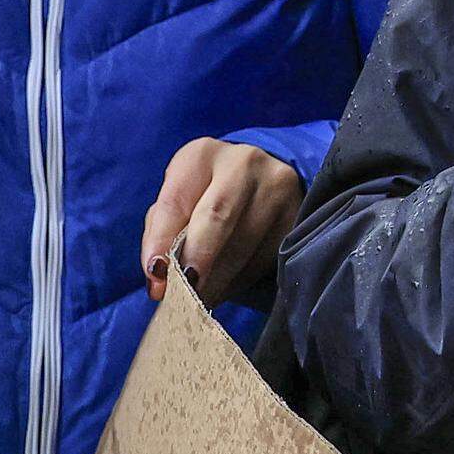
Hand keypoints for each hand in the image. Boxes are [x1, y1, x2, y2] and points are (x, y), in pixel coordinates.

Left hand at [141, 138, 304, 302]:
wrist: (258, 182)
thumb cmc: (203, 196)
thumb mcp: (178, 202)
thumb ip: (163, 235)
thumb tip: (161, 281)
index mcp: (201, 155)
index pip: (176, 201)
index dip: (163, 241)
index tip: (156, 276)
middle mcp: (243, 161)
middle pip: (216, 216)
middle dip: (197, 259)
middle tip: (183, 293)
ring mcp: (277, 185)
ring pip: (243, 242)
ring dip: (217, 279)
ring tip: (199, 298)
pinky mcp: (297, 211)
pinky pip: (266, 255)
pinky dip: (240, 278)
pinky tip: (226, 284)